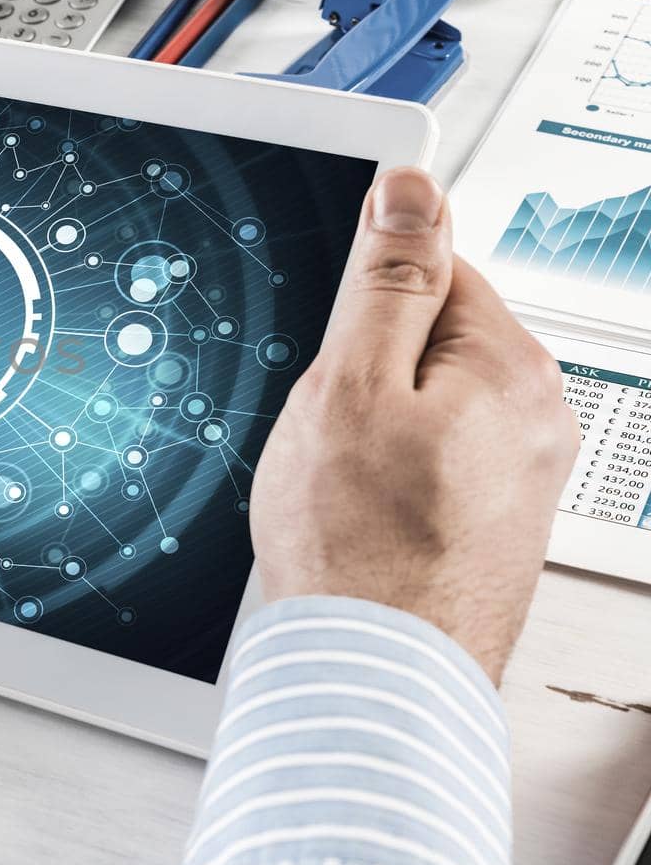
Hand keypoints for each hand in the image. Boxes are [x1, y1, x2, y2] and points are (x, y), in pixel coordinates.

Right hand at [250, 166, 578, 681]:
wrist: (374, 674)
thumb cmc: (359, 551)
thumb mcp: (351, 386)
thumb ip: (387, 281)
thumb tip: (412, 190)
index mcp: (509, 367)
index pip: (434, 268)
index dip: (361, 301)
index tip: (331, 340)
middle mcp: (536, 417)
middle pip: (427, 339)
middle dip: (364, 367)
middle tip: (329, 425)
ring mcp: (519, 474)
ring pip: (423, 403)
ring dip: (373, 425)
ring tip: (341, 480)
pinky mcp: (494, 519)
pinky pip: (432, 458)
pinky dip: (390, 472)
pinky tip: (359, 512)